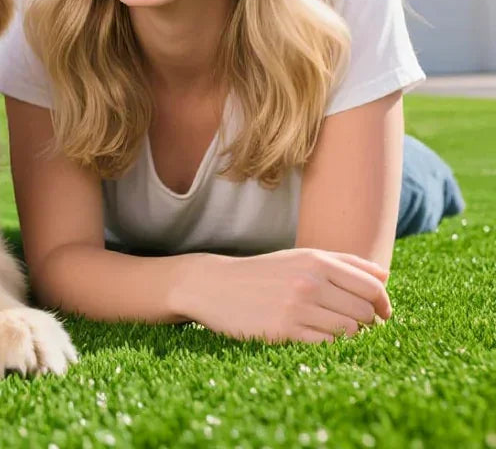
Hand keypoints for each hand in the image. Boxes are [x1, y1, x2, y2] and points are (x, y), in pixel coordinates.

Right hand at [176, 248, 392, 343]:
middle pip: (365, 312)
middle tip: (354, 324)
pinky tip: (315, 336)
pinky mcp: (285, 330)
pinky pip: (327, 345)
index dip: (384, 304)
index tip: (382, 314)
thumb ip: (344, 263)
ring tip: (332, 329)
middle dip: (367, 322)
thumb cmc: (265, 273)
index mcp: (316, 260)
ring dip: (349, 335)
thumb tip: (385, 275)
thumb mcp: (301, 257)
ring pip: (350, 331)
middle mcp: (310, 281)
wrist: (217, 286)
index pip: (372, 287)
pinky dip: (329, 344)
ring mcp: (297, 306)